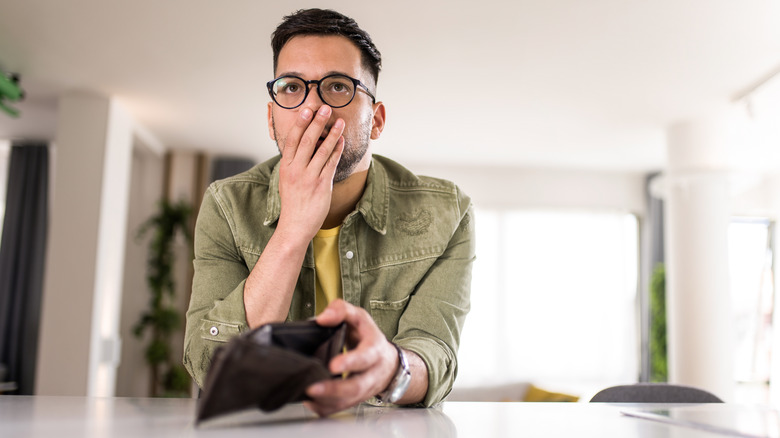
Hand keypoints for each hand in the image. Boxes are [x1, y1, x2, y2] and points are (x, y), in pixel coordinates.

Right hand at [277, 105, 344, 242]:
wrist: (295, 226)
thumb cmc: (292, 203)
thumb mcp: (286, 180)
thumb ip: (293, 163)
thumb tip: (300, 147)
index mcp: (286, 167)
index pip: (293, 140)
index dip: (300, 123)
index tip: (307, 110)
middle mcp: (297, 170)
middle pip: (307, 141)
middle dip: (317, 122)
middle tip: (325, 108)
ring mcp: (309, 177)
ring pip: (322, 150)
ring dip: (332, 133)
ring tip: (339, 121)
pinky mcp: (322, 185)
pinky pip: (331, 163)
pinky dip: (337, 150)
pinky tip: (342, 141)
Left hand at [304, 299, 398, 416]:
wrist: (385, 361)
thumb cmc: (368, 337)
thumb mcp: (359, 317)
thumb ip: (341, 311)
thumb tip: (322, 318)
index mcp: (374, 350)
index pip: (366, 358)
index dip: (351, 362)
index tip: (333, 365)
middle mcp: (372, 373)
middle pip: (357, 387)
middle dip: (334, 389)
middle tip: (313, 388)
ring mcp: (364, 389)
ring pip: (348, 401)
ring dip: (327, 402)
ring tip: (308, 395)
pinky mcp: (355, 399)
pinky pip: (341, 408)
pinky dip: (325, 408)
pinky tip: (311, 403)